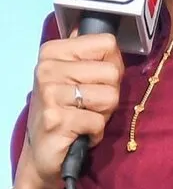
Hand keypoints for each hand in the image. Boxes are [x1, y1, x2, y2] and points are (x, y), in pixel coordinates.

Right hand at [25, 33, 123, 188]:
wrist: (42, 151)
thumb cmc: (64, 111)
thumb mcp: (74, 76)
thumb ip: (90, 56)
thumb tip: (109, 38)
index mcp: (53, 52)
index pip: (107, 43)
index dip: (113, 65)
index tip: (97, 81)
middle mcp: (47, 69)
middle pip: (112, 71)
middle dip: (110, 93)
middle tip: (90, 105)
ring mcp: (50, 94)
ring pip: (110, 96)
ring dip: (103, 113)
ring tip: (84, 118)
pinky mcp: (56, 120)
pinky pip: (99, 121)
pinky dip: (95, 132)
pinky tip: (80, 132)